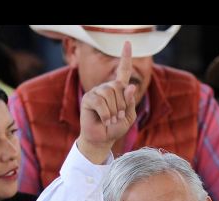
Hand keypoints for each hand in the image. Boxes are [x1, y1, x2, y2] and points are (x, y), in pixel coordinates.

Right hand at [77, 41, 137, 163]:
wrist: (102, 139)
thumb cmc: (115, 128)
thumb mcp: (129, 116)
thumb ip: (130, 102)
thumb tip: (130, 86)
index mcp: (119, 90)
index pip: (123, 71)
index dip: (125, 57)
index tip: (127, 43)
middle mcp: (107, 88)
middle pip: (118, 87)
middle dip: (122, 105)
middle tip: (118, 117)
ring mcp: (96, 92)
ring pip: (109, 93)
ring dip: (114, 110)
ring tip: (111, 120)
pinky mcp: (88, 99)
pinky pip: (100, 102)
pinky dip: (106, 114)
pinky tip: (104, 120)